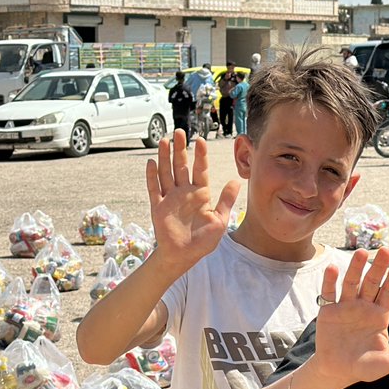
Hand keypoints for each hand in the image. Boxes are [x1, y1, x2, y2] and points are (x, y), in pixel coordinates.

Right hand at [146, 131, 239, 272]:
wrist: (184, 256)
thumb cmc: (203, 241)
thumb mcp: (219, 220)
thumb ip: (226, 200)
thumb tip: (236, 181)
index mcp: (200, 194)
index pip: (200, 169)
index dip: (200, 155)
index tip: (200, 140)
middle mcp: (184, 192)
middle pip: (181, 166)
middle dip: (180, 149)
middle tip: (179, 132)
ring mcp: (170, 198)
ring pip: (166, 173)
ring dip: (165, 157)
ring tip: (164, 140)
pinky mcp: (158, 207)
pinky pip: (154, 189)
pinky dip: (152, 176)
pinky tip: (152, 162)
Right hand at [309, 248, 388, 388]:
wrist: (338, 373)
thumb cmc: (365, 368)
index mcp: (380, 316)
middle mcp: (364, 307)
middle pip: (372, 282)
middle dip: (379, 267)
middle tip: (385, 249)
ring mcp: (345, 307)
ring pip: (352, 283)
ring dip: (356, 268)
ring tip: (362, 252)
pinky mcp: (328, 312)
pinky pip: (329, 293)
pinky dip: (330, 281)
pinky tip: (333, 268)